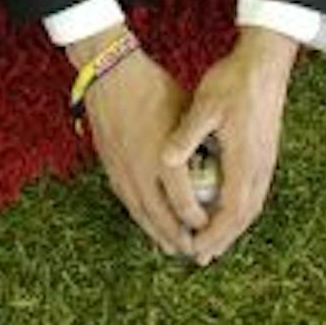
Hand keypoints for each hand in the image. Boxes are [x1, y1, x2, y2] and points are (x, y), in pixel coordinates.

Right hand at [73, 33, 197, 258]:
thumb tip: (216, 162)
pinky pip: (125, 199)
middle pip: (160, 217)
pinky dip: (138, 216)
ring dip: (157, 233)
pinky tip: (147, 223)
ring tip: (172, 248)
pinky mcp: (109, 164)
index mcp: (164, 157)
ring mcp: (121, 168)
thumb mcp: (184, 113)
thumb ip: (196, 144)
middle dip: (179, 238)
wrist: (109, 73)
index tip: (208, 226)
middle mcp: (141, 169)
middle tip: (194, 251)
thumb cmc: (153, 87)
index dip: (198, 221)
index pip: (184, 203)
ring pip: (140, 212)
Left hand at [165, 27, 297, 264]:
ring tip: (213, 241)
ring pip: (251, 205)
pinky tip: (226, 209)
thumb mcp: (205, 106)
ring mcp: (266, 161)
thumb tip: (166, 159)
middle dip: (223, 239)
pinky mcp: (266, 152)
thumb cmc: (233, 83)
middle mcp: (260, 167)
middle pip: (244, 216)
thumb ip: (187, 135)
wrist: (265, 63)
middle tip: (202, 258)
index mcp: (245, 161)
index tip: (196, 251)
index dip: (214, 235)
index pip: (231, 212)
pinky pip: (254, 191)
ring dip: (232, 226)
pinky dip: (239, 208)